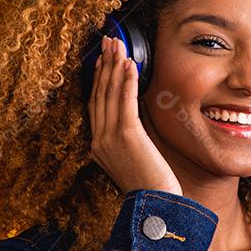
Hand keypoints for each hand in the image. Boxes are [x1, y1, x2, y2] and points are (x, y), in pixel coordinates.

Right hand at [88, 35, 182, 195]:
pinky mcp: (127, 136)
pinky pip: (124, 102)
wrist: (155, 208)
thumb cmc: (151, 188)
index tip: (103, 60)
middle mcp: (99, 141)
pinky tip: (130, 64)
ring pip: (109, 95)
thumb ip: (129, 142)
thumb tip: (134, 125)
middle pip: (99, 94)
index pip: (96, 105)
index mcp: (98, 147)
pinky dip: (126, 81)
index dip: (98, 80)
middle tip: (107, 41)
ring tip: (117, 45)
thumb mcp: (134, 161)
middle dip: (103, 65)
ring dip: (113, 66)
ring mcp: (110, 138)